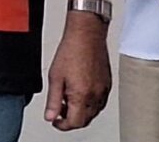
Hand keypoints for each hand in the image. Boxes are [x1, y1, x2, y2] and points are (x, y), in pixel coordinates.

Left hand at [43, 13, 112, 129]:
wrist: (86, 33)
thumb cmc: (71, 49)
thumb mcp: (55, 77)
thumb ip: (53, 100)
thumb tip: (50, 116)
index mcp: (82, 95)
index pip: (74, 123)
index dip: (62, 125)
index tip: (55, 120)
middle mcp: (96, 94)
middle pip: (85, 120)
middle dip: (71, 119)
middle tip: (60, 109)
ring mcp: (103, 89)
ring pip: (94, 112)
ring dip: (81, 111)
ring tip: (69, 98)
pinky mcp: (107, 83)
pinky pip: (100, 101)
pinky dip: (90, 103)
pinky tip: (80, 92)